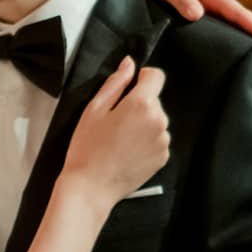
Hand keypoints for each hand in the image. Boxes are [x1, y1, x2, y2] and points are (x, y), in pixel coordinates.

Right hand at [63, 57, 169, 209]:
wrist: (91, 187)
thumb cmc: (88, 147)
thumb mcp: (95, 108)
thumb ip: (116, 82)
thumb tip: (129, 64)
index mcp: (142, 104)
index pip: (156, 76)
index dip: (142, 78)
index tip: (129, 88)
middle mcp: (159, 120)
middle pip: (154, 100)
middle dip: (138, 104)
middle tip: (114, 121)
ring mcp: (163, 141)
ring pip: (156, 120)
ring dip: (143, 124)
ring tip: (119, 139)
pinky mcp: (163, 157)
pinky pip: (157, 139)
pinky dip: (146, 141)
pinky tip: (127, 151)